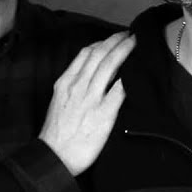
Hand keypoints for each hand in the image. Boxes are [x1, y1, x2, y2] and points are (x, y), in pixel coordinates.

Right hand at [39, 32, 133, 175]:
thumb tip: (87, 78)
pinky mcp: (104, 113)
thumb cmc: (56, 133)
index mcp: (65, 83)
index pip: (85, 54)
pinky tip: (137, 69)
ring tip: (135, 43)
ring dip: (124, 51)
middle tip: (129, 34)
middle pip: (99, 55)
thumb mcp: (58, 103)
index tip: (112, 38)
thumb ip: (71, 88)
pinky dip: (128, 77)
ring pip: (110, 65)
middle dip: (116, 41)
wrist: (54, 156)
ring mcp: (91, 98)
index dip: (101, 43)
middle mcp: (77, 86)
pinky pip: (119, 90)